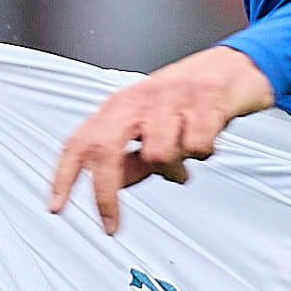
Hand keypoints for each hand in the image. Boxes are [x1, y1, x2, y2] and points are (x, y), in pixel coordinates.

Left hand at [46, 46, 275, 235]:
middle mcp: (139, 100)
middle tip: (111, 224)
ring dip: (175, 167)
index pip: (80, 142)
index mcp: (119, 107)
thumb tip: (117, 186)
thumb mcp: (149, 126)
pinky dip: (204, 151)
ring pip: (158, 155)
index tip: (57, 208)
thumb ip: (130, 157)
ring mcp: (171, 98)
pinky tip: (208, 139)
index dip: (63, 176)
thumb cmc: (186, 99)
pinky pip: (197, 147)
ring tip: (186, 155)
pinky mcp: (205, 101)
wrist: (234, 66)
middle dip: (105, 194)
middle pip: (105, 150)